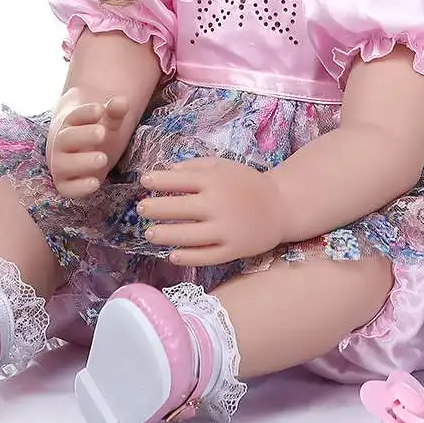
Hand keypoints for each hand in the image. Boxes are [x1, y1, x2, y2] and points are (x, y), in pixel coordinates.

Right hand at [46, 92, 129, 198]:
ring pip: (63, 165)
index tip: (100, 109)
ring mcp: (61, 165)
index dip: (85, 112)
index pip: (73, 116)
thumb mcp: (109, 121)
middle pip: (65, 139)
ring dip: (82, 162)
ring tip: (103, 158)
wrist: (84, 152)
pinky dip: (79, 187)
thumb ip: (115, 112)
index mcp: (69, 124)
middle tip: (102, 133)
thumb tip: (121, 101)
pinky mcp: (65, 184)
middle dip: (83, 136)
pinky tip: (96, 183)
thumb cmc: (97, 133)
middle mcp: (61, 144)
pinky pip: (67, 188)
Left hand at [138, 157, 285, 265]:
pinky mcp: (233, 249)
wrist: (282, 206)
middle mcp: (218, 204)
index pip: (180, 179)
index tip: (143, 181)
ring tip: (149, 233)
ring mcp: (226, 229)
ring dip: (165, 234)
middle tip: (141, 209)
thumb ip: (196, 166)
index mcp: (216, 181)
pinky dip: (187, 257)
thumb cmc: (247, 184)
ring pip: (188, 235)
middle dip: (156, 208)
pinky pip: (206, 256)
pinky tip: (172, 255)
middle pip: (179, 208)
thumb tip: (167, 170)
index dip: (158, 180)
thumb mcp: (224, 166)